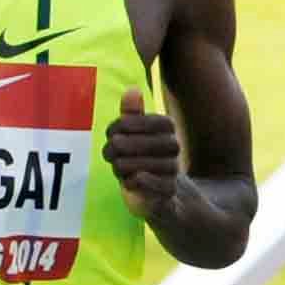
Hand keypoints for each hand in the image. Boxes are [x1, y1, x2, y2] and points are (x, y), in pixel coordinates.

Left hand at [100, 87, 182, 220]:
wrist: (162, 193)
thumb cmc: (143, 156)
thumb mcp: (135, 133)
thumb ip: (132, 112)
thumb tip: (132, 90)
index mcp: (167, 125)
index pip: (128, 121)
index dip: (114, 128)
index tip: (112, 134)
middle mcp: (173, 144)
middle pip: (122, 143)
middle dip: (111, 150)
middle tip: (111, 154)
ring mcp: (172, 168)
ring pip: (128, 164)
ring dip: (119, 168)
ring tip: (121, 169)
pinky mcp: (168, 189)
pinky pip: (141, 182)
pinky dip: (131, 182)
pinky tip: (130, 180)